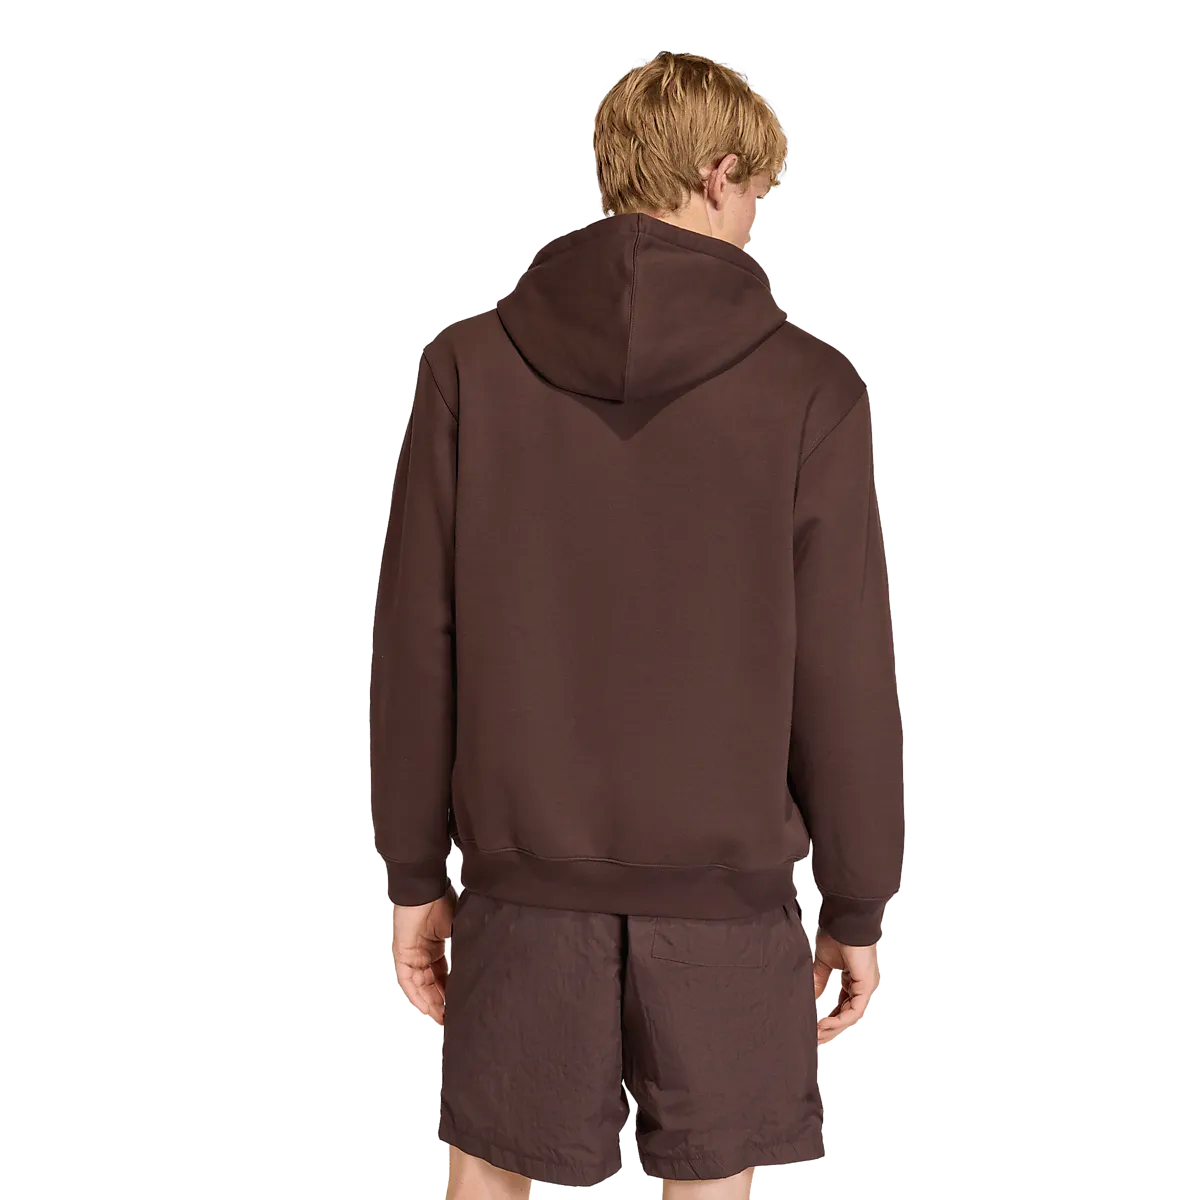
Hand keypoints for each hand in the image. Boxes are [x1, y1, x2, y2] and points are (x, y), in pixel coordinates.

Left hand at [392, 885, 456, 1025]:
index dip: (451, 992)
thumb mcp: (459, 928)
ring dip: (431, 1003)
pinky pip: (408, 982)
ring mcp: (411, 955)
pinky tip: (428, 1008)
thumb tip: (480, 962)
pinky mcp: (402, 955)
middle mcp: (422, 954)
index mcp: (435, 947)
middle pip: (431, 985)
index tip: (461, 1005)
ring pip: (420, 987)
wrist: (427, 886)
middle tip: (453, 1018)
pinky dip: (418, 996)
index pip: (444, 976)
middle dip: (442, 1003)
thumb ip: (464, 946)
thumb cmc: (443, 900)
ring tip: (444, 1017)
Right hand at [812, 929, 879, 1044]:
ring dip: (833, 1027)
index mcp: (853, 978)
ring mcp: (866, 986)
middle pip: (847, 1014)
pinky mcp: (866, 985)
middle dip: (830, 1028)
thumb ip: (817, 980)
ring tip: (816, 1035)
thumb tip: (809, 997)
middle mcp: (862, 985)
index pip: (843, 1005)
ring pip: (851, 1016)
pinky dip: (839, 1019)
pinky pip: (854, 1010)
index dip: (829, 1018)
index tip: (814, 1028)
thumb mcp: (822, 961)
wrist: (844, 917)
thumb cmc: (835, 931)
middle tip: (814, 1039)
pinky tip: (825, 1024)